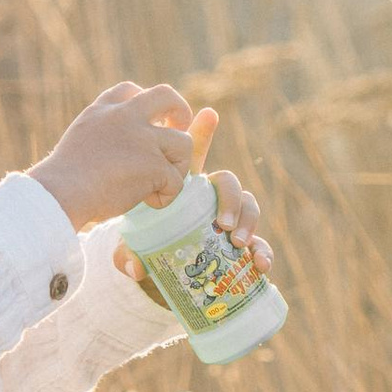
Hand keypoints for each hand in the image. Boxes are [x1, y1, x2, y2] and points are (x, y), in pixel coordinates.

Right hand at [29, 80, 193, 229]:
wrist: (60, 193)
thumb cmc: (63, 180)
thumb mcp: (80, 140)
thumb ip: (103, 132)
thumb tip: (119, 146)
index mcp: (103, 110)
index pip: (131, 90)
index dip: (145, 104)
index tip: (147, 122)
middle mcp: (125, 116)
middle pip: (166, 96)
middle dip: (180, 112)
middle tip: (179, 132)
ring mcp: (143, 138)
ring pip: (183, 143)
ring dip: (177, 166)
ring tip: (158, 184)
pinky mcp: (154, 164)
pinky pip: (176, 181)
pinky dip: (166, 196)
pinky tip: (148, 201)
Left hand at [110, 107, 272, 284]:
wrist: (166, 276)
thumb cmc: (149, 251)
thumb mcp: (133, 249)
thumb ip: (128, 254)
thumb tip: (134, 267)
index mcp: (184, 189)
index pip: (194, 157)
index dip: (202, 133)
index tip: (208, 115)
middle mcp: (210, 200)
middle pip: (227, 182)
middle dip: (229, 197)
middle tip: (222, 222)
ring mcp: (229, 221)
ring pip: (248, 206)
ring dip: (247, 220)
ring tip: (236, 241)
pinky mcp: (242, 247)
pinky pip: (260, 244)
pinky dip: (264, 252)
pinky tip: (260, 264)